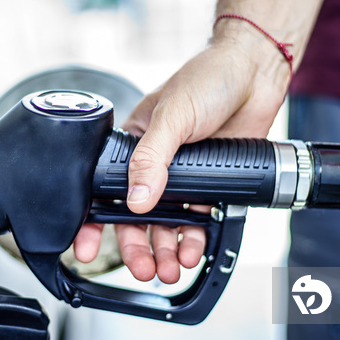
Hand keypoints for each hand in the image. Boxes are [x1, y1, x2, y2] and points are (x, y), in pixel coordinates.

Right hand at [74, 30, 290, 282]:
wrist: (255, 71)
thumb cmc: (207, 78)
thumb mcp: (171, 116)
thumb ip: (151, 159)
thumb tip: (136, 201)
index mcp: (134, 143)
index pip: (106, 187)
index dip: (93, 220)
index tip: (85, 248)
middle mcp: (156, 164)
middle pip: (138, 216)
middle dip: (137, 246)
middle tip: (143, 268)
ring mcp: (185, 176)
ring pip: (167, 224)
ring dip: (166, 249)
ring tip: (171, 268)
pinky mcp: (213, 183)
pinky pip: (199, 220)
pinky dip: (194, 239)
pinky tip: (193, 251)